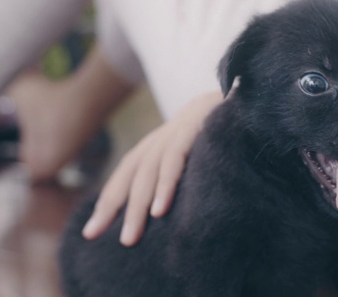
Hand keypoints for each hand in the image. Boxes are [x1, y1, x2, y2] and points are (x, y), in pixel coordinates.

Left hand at [82, 91, 222, 245]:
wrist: (247, 99)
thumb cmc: (225, 133)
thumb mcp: (198, 155)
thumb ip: (181, 174)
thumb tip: (168, 212)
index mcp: (160, 145)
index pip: (127, 174)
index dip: (108, 201)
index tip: (90, 232)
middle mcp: (162, 138)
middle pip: (130, 175)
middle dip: (112, 207)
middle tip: (95, 236)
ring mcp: (176, 131)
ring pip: (147, 172)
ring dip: (137, 206)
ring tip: (129, 238)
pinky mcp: (193, 128)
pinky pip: (174, 159)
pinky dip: (165, 185)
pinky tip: (159, 210)